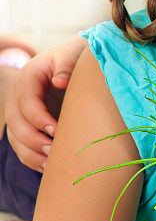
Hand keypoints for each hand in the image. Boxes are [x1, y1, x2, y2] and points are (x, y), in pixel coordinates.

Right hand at [4, 35, 86, 170]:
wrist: (70, 63)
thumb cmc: (74, 57)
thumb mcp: (72, 53)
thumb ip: (67, 64)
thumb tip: (60, 81)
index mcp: (27, 77)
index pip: (26, 101)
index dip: (38, 117)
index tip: (56, 129)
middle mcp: (17, 96)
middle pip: (16, 123)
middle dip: (33, 139)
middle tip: (54, 151)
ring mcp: (18, 112)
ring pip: (15, 138)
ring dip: (31, 154)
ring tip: (51, 164)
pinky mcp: (25, 126)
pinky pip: (21, 147)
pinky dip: (32, 159)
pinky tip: (48, 167)